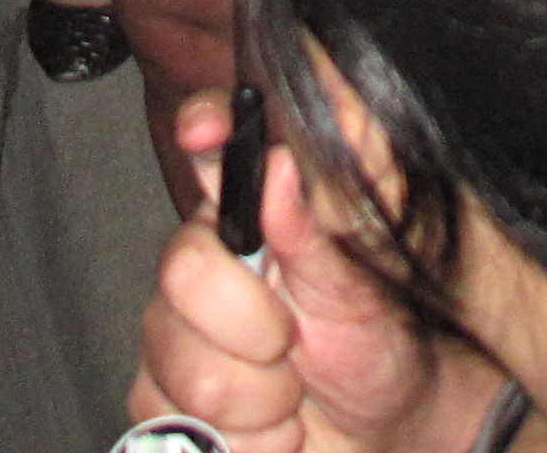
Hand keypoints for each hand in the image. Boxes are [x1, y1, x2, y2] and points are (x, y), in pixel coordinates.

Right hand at [131, 95, 484, 452]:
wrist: (385, 430)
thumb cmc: (382, 339)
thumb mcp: (370, 282)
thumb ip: (321, 226)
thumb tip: (279, 165)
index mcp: (249, 207)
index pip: (210, 138)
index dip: (202, 126)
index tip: (208, 134)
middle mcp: (201, 258)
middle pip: (180, 271)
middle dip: (254, 327)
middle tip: (293, 340)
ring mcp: (173, 328)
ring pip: (179, 361)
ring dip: (258, 400)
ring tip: (291, 395)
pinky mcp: (161, 399)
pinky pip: (169, 422)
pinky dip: (241, 442)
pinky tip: (267, 429)